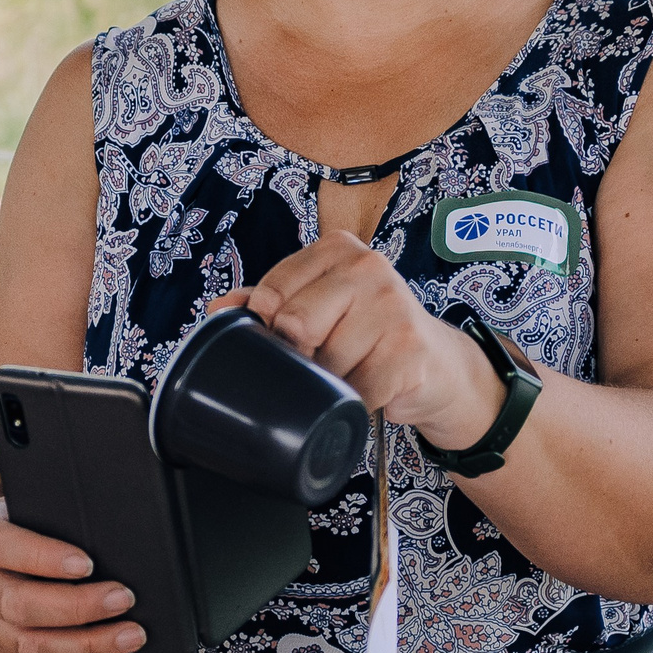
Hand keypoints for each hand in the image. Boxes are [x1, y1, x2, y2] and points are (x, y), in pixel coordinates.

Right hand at [0, 486, 145, 652]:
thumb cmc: (9, 533)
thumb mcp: (16, 509)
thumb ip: (50, 511)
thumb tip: (110, 523)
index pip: (4, 547)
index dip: (44, 557)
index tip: (87, 562)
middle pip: (21, 606)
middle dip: (78, 607)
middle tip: (124, 598)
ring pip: (33, 648)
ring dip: (88, 646)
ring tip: (132, 635)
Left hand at [222, 232, 501, 447]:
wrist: (433, 364)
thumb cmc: (368, 332)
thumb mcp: (320, 305)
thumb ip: (269, 302)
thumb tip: (218, 308)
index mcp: (336, 249)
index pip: (271, 293)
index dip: (268, 329)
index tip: (287, 340)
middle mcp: (367, 266)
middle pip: (295, 326)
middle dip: (301, 357)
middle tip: (323, 360)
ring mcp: (392, 304)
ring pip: (326, 363)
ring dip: (331, 383)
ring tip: (352, 370)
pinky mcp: (410, 347)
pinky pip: (358, 391)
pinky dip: (355, 403)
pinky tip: (368, 390)